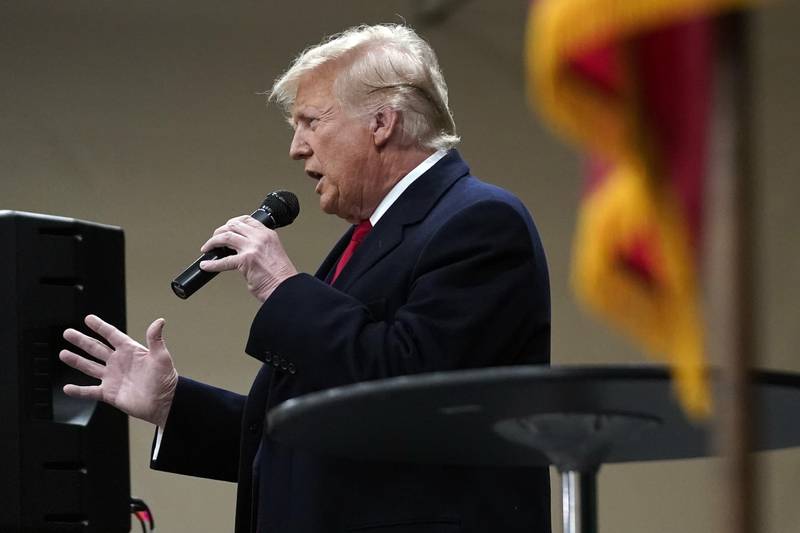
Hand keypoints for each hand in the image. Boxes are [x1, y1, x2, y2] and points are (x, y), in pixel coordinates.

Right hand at [59, 315, 178, 426]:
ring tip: (63, 353)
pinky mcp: (109, 393)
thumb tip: (159, 321)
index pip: (112, 335)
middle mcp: (118, 362)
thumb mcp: (161, 357)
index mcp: (130, 351)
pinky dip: (78, 391)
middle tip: (68, 333)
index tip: (88, 319)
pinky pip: (90, 391)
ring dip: (76, 361)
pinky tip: (68, 388)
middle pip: (96, 348)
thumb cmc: (166, 379)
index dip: (100, 327)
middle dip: (81, 340)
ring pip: (90, 367)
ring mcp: (112, 377)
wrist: (164, 402)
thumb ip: (156, 339)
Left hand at [199, 215, 297, 301]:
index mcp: (268, 235)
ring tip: (207, 248)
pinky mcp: (245, 261)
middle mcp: (260, 238)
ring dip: (213, 242)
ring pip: (226, 237)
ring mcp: (252, 248)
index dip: (233, 222)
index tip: (227, 227)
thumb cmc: (281, 276)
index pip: (247, 220)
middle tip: (214, 239)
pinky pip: (223, 261)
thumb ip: (258, 247)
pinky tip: (206, 266)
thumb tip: (240, 252)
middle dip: (220, 231)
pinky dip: (212, 264)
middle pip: (233, 225)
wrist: (286, 288)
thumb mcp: (272, 252)